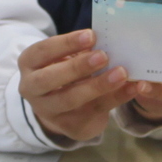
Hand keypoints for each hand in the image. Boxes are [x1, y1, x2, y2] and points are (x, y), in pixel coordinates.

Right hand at [19, 28, 139, 142]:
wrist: (61, 110)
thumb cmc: (64, 73)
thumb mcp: (64, 58)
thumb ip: (80, 51)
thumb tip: (108, 39)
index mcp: (29, 64)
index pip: (42, 51)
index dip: (66, 43)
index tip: (91, 35)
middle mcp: (32, 89)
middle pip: (49, 79)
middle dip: (77, 67)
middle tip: (103, 56)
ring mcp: (49, 111)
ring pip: (70, 99)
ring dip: (98, 86)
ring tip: (122, 73)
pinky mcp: (69, 126)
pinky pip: (93, 112)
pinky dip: (115, 98)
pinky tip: (131, 88)